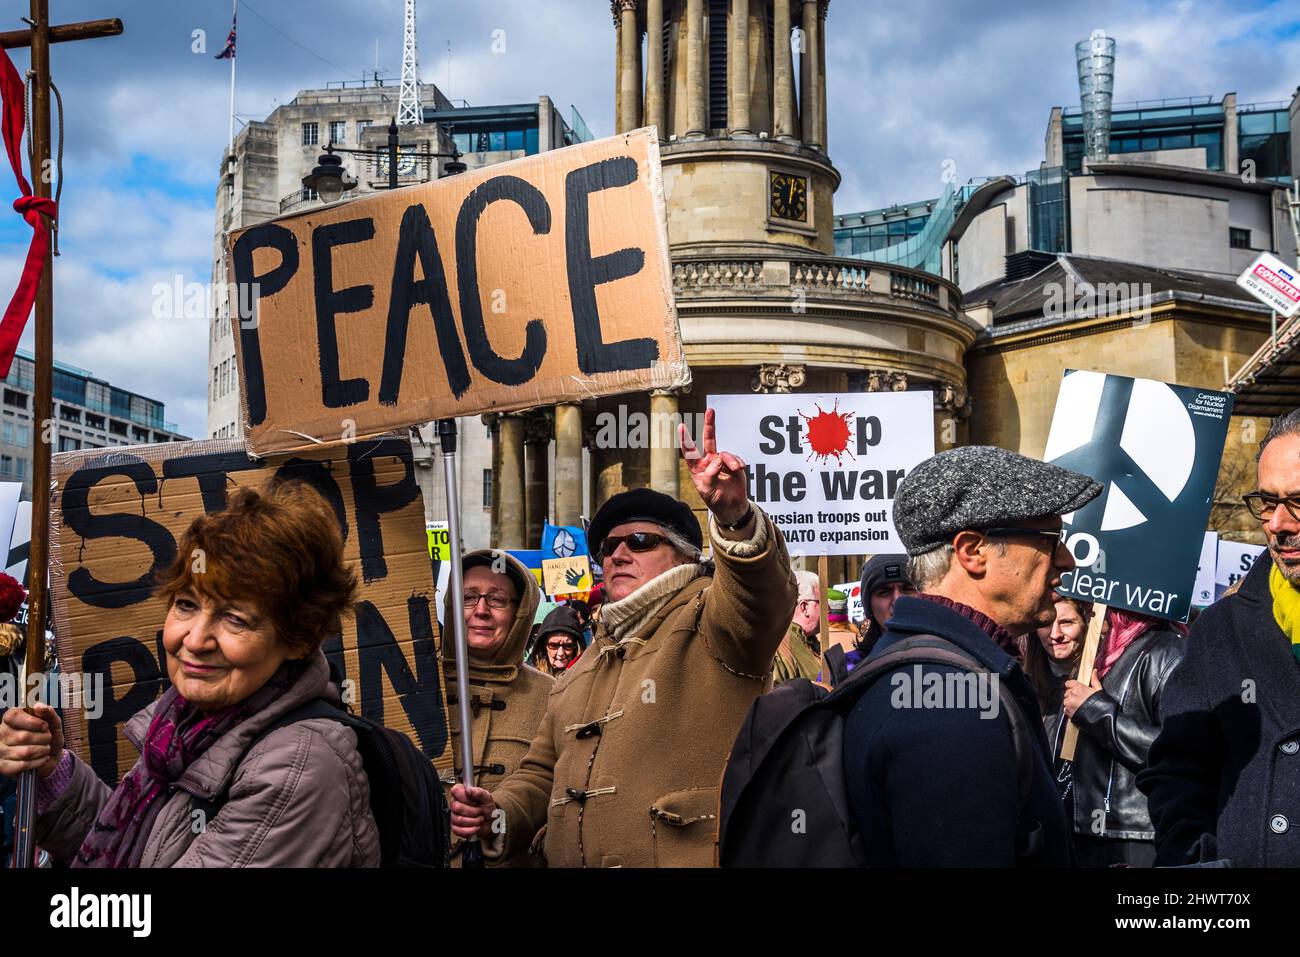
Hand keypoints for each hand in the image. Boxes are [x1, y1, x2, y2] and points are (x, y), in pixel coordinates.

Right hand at [0, 704, 63, 778]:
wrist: (51, 755)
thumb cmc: (49, 735)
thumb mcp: (53, 722)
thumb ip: (48, 712)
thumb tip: (38, 706)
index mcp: (11, 718)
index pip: (13, 717)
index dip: (31, 722)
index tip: (44, 726)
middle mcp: (1, 733)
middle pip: (23, 736)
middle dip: (43, 738)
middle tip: (48, 738)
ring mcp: (0, 750)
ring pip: (25, 752)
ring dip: (42, 750)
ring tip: (45, 748)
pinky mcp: (3, 766)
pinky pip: (23, 765)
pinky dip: (38, 762)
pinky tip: (41, 758)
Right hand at [449, 782, 495, 839]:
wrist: (490, 822)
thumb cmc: (487, 808)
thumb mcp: (487, 798)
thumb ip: (478, 792)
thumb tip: (468, 789)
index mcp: (462, 793)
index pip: (455, 791)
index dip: (465, 797)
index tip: (474, 801)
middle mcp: (456, 804)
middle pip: (457, 807)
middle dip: (473, 811)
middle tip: (480, 811)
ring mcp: (454, 816)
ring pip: (458, 820)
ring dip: (473, 821)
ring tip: (480, 819)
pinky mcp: (455, 827)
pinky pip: (458, 830)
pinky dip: (470, 830)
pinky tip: (476, 827)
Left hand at [680, 408, 749, 525]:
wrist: (731, 506)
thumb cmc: (715, 499)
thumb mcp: (708, 490)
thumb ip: (710, 474)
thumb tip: (718, 458)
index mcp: (697, 468)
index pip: (689, 452)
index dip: (685, 440)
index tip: (681, 427)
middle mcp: (708, 461)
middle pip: (708, 440)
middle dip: (709, 425)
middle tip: (710, 411)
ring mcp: (721, 461)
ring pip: (725, 453)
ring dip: (730, 460)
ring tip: (735, 469)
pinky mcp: (733, 463)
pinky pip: (735, 458)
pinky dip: (738, 462)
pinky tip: (739, 469)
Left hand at [1063, 673, 1102, 718]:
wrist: (1101, 717)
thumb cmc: (1101, 704)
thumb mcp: (1098, 690)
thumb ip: (1094, 680)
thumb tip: (1094, 671)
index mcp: (1078, 687)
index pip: (1068, 683)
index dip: (1072, 686)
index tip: (1076, 689)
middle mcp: (1072, 694)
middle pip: (1067, 692)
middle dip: (1072, 695)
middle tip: (1080, 699)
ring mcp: (1069, 703)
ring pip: (1066, 700)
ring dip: (1071, 702)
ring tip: (1080, 706)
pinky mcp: (1067, 711)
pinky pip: (1065, 708)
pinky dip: (1070, 709)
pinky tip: (1078, 710)